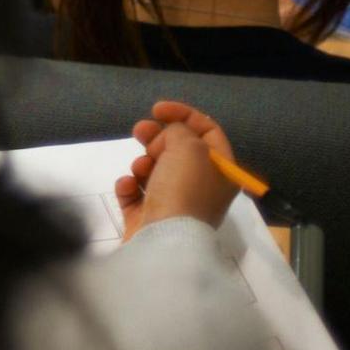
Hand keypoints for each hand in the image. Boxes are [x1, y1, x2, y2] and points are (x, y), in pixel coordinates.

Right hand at [115, 101, 239, 239]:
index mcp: (221, 171)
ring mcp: (175, 204)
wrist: (166, 239)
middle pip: (177, 150)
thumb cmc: (184, 189)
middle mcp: (202, 187)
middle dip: (156, 137)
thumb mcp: (188, 147)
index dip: (184, 114)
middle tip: (139, 131)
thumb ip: (179, 130)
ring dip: (143, 162)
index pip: (208, 132)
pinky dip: (130, 185)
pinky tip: (128, 186)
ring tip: (140, 169)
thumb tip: (169, 136)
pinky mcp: (149, 217)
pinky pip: (136, 192)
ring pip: (155, 169)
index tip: (156, 109)